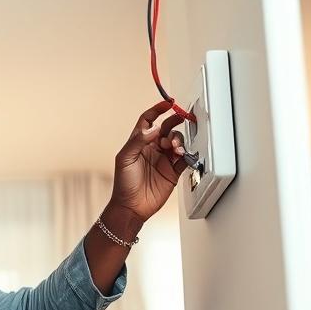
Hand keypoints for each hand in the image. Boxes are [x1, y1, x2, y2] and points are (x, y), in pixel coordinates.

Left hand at [109, 101, 188, 221]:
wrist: (131, 206)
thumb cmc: (123, 184)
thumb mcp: (125, 159)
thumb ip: (138, 141)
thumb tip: (154, 128)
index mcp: (139, 142)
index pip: (148, 120)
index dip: (157, 110)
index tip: (167, 103)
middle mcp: (152, 148)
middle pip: (167, 128)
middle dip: (174, 122)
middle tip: (179, 119)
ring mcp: (163, 159)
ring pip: (177, 142)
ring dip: (179, 140)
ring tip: (175, 148)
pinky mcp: (173, 171)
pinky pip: (184, 159)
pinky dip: (187, 155)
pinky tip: (183, 155)